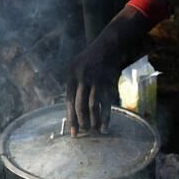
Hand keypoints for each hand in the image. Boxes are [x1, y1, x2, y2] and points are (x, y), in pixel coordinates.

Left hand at [66, 6, 150, 135]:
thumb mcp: (76, 67)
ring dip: (93, 120)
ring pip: (92, 106)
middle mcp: (81, 78)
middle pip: (79, 106)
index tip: (72, 131)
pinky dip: (105, 116)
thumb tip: (71, 107)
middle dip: (81, 122)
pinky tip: (104, 126)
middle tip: (83, 133)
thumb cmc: (91, 58)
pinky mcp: (107, 82)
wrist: (108, 44)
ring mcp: (95, 80)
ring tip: (94, 131)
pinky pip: (106, 103)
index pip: (69, 101)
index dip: (71, 118)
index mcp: (71, 75)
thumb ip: (74, 85)